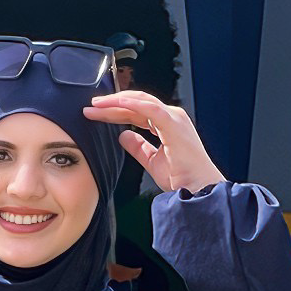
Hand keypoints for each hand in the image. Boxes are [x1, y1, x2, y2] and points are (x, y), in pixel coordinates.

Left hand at [82, 90, 224, 192]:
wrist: (198, 189)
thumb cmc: (183, 179)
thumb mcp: (152, 161)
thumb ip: (138, 148)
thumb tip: (122, 137)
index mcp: (168, 125)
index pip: (137, 113)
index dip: (116, 112)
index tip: (97, 114)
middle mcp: (171, 117)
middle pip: (136, 105)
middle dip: (112, 105)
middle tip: (91, 106)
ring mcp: (173, 117)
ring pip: (140, 102)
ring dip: (116, 102)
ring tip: (96, 105)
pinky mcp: (172, 122)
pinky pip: (148, 108)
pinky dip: (130, 104)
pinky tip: (114, 104)